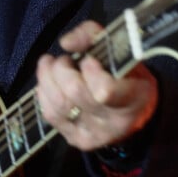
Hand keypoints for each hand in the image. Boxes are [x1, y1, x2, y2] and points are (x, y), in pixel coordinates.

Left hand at [36, 20, 158, 150]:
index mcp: (132, 98)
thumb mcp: (121, 50)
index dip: (89, 71)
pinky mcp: (76, 140)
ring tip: (53, 65)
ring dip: (47, 79)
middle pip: (74, 93)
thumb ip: (94, 36)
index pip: (105, 92)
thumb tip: (65, 43)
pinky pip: (50, 115)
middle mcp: (113, 122)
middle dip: (62, 69)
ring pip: (58, 105)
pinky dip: (44, 93)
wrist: (134, 114)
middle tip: (66, 60)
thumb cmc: (128, 76)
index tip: (88, 59)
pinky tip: (49, 82)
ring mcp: (93, 135)